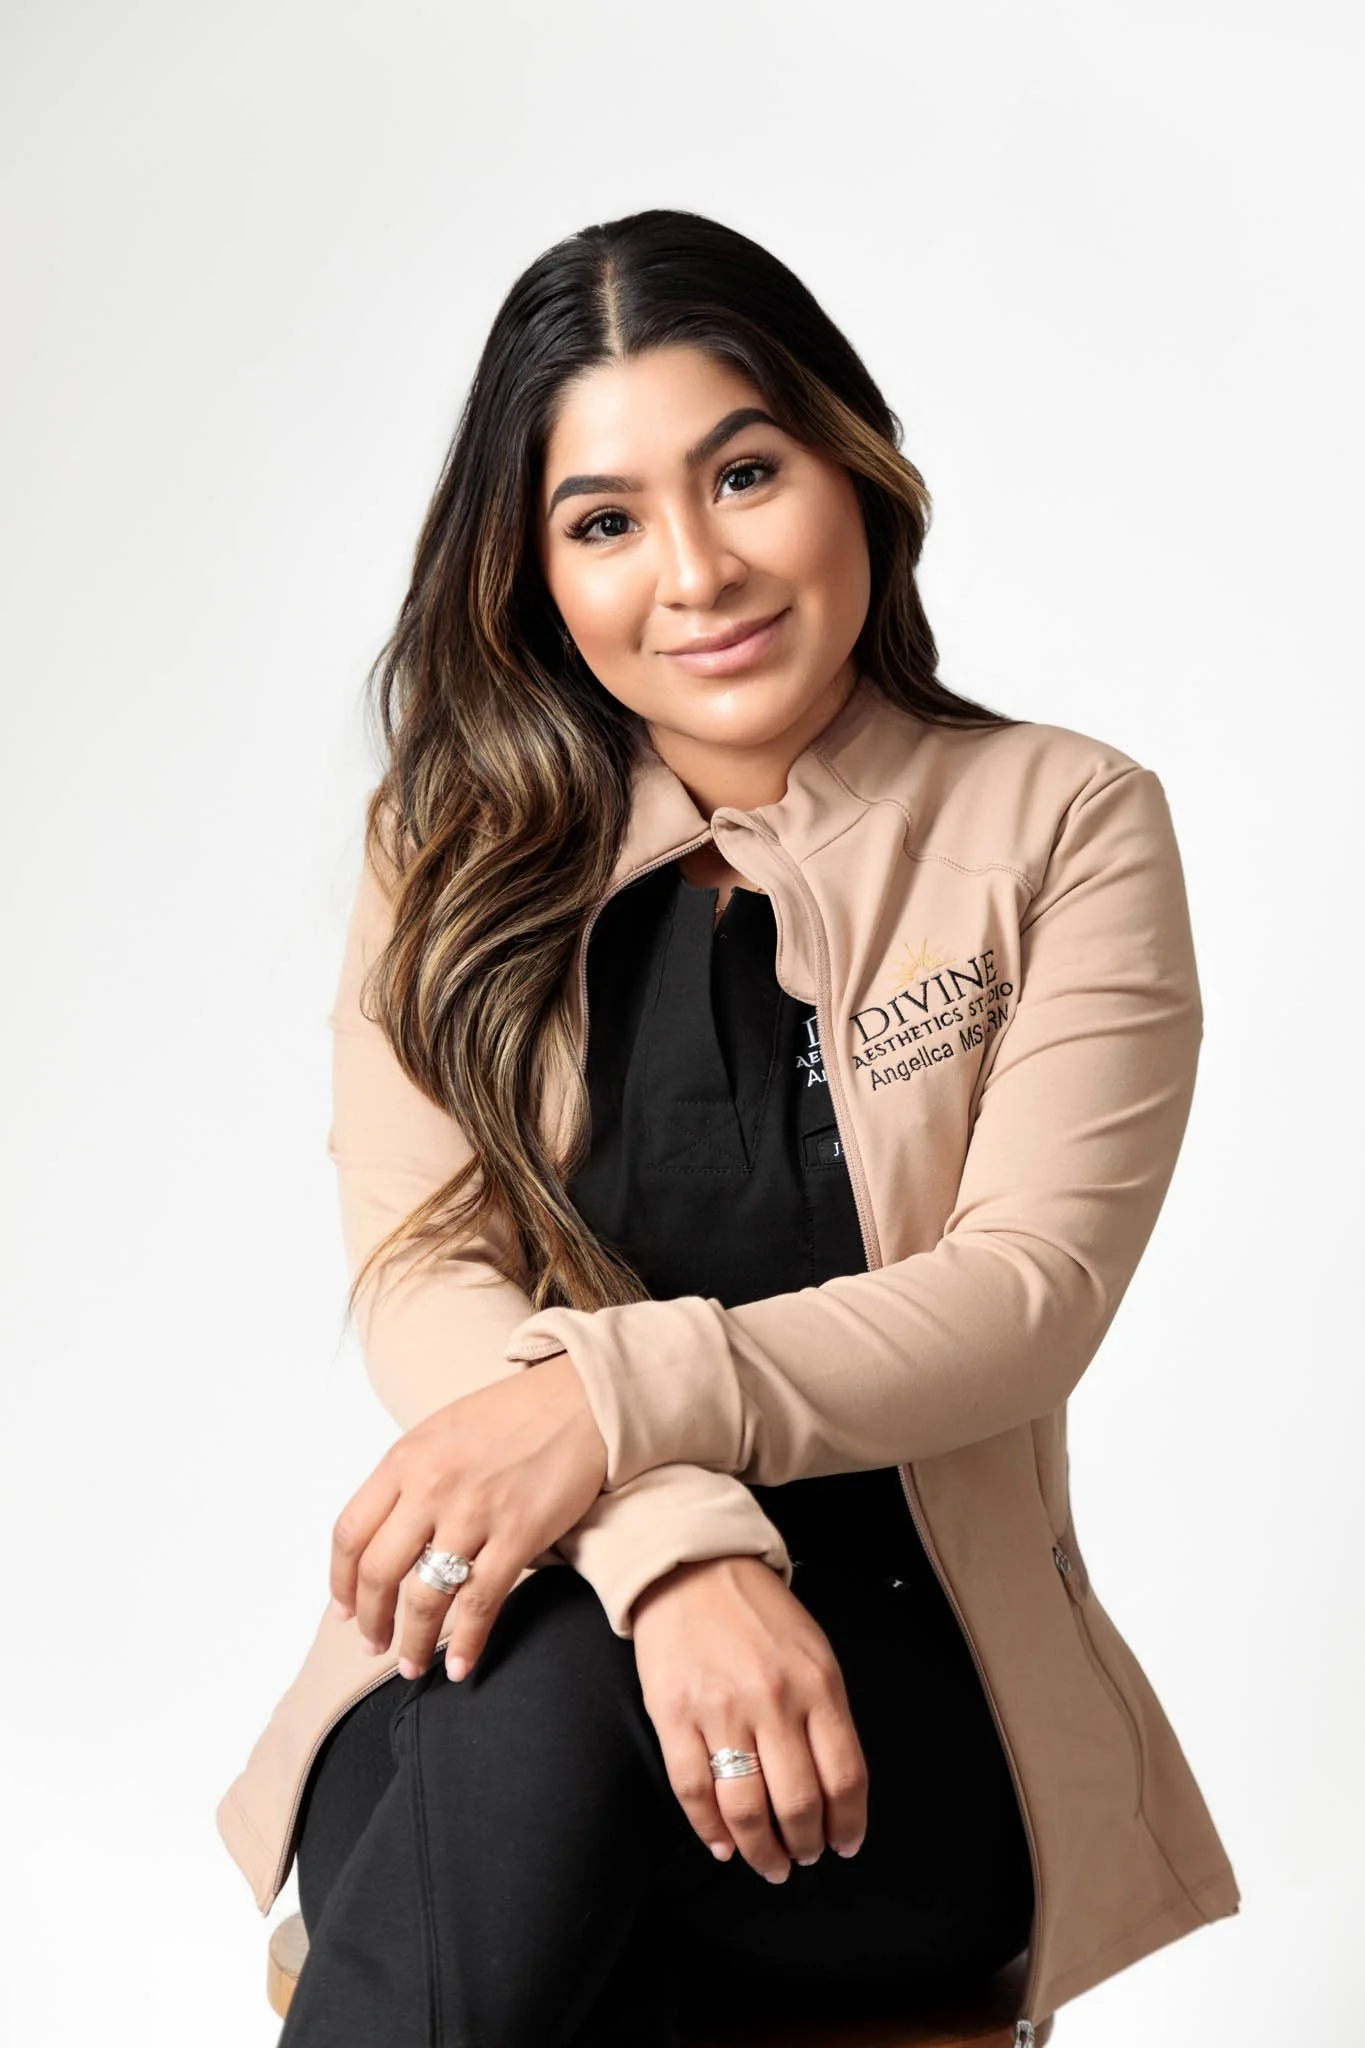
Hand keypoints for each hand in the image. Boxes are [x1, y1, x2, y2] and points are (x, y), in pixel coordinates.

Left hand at [327, 1356, 607, 1680]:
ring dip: (414, 1643)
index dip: (341, 1582)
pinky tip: (462, 1666)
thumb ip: (410, 1477)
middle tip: (374, 1645)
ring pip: (426, 1597)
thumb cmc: (515, 1414)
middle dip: (372, 1621)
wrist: (582, 1400)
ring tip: (412, 1665)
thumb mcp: (442, 1432)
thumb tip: (389, 1534)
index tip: (345, 1610)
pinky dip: (468, 1643)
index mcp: (405, 1458)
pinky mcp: (519, 1533)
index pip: (350, 1533)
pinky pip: (481, 1602)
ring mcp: (474, 1512)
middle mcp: (431, 1486)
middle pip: (379, 1572)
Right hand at [630, 1556, 867, 1882]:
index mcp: (817, 1684)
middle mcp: (772, 1700)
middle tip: (803, 1855)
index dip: (848, 1824)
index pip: (845, 1776)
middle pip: (798, 1802)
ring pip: (746, 1808)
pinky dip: (709, 1830)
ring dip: (760, 1850)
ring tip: (768, 1862)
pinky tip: (722, 1845)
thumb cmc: (758, 1613)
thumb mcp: (813, 1652)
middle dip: (805, 1844)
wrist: (693, 1568)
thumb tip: (834, 1789)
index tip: (845, 1845)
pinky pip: (693, 1791)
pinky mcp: (673, 1715)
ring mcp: (720, 1710)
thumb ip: (826, 1714)